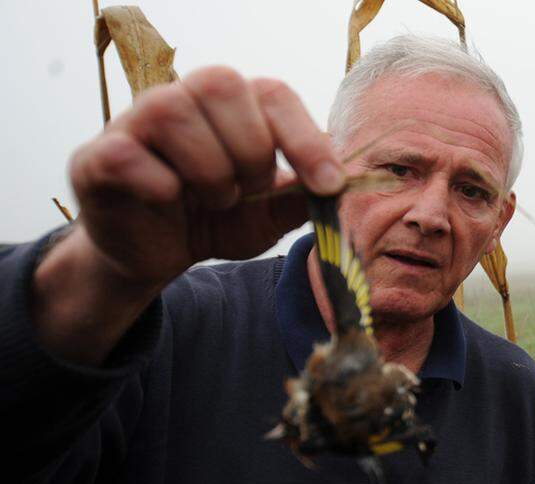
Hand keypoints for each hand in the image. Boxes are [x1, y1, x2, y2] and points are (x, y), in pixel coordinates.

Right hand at [33, 67, 343, 363]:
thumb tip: (344, 183)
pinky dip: (159, 185)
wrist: (157, 255)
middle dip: (251, 152)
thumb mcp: (269, 216)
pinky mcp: (99, 157)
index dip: (306, 137)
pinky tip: (168, 202)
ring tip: (214, 200)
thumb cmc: (215, 220)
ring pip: (173, 113)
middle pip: (222, 86)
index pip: (273, 92)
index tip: (329, 184)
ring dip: (208, 170)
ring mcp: (134, 123)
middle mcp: (181, 98)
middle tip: (247, 191)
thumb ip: (302, 197)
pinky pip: (128, 155)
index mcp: (230, 105)